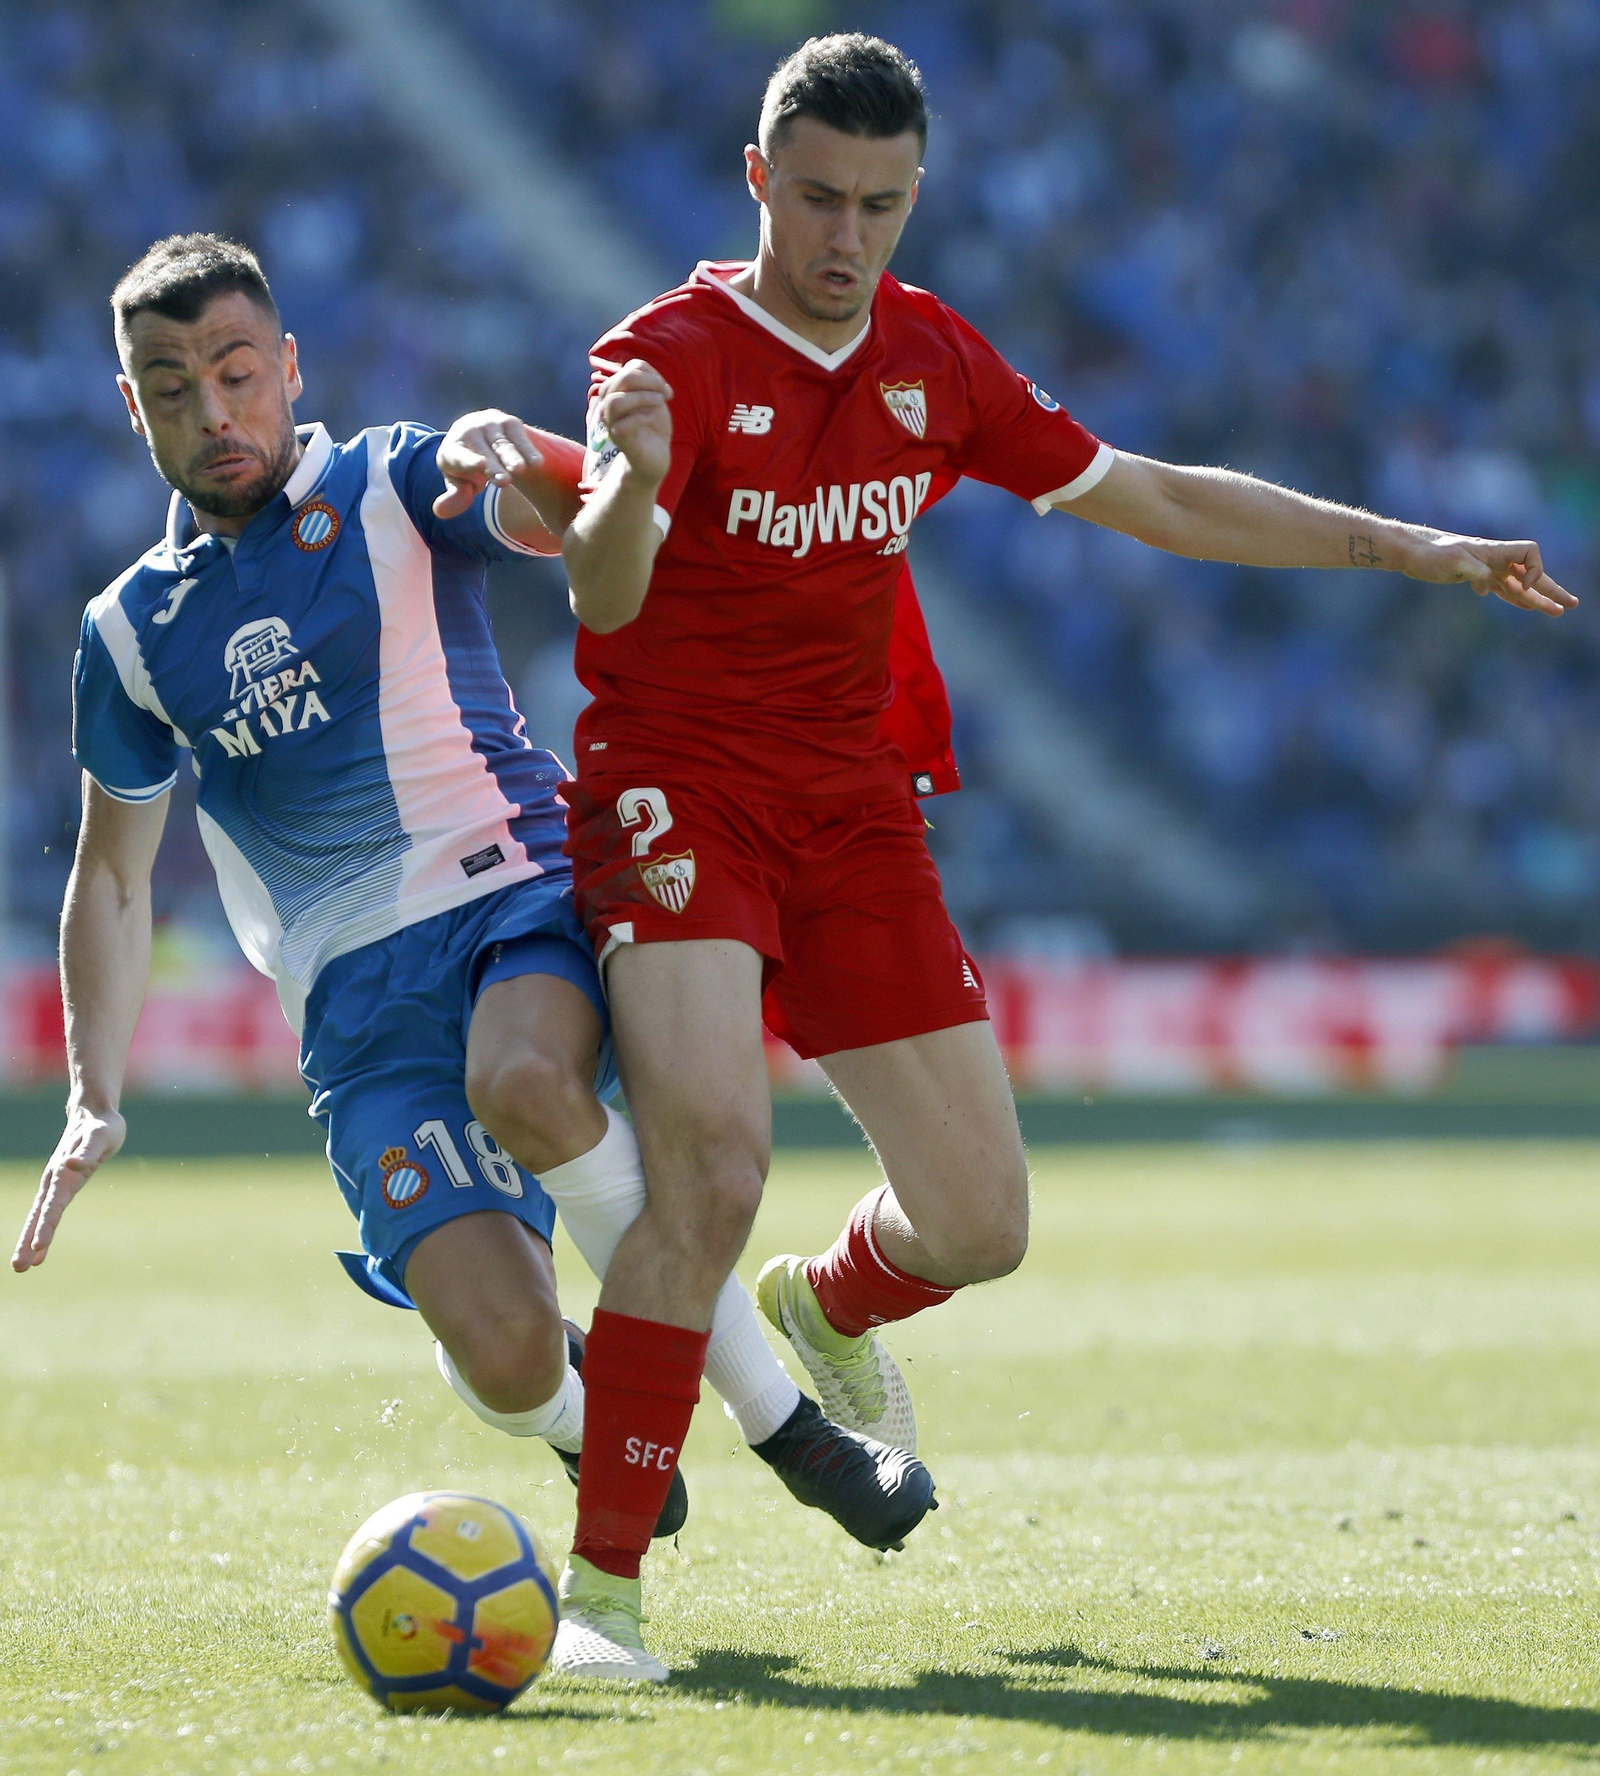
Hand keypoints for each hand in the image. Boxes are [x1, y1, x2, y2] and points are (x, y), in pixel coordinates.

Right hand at [11, 1103, 125, 1271]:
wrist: (94, 1113)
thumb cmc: (102, 1126)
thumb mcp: (101, 1136)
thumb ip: (87, 1152)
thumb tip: (70, 1165)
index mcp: (63, 1173)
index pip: (53, 1205)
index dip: (46, 1226)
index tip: (37, 1247)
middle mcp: (55, 1180)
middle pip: (39, 1215)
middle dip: (29, 1242)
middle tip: (19, 1268)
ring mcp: (55, 1183)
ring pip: (40, 1216)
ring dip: (30, 1240)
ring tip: (23, 1266)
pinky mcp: (61, 1185)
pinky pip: (48, 1211)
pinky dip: (42, 1230)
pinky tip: (39, 1250)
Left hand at [434, 411, 545, 518]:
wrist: (482, 433)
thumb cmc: (469, 466)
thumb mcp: (460, 483)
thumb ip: (455, 497)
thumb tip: (439, 511)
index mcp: (452, 449)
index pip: (459, 456)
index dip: (468, 462)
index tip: (480, 465)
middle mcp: (469, 431)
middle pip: (483, 453)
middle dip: (494, 467)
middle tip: (504, 482)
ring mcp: (490, 424)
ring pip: (502, 445)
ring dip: (512, 457)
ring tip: (521, 470)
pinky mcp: (509, 422)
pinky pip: (520, 437)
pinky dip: (528, 450)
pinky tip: (537, 463)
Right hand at [593, 359, 672, 488]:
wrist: (656, 457)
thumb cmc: (654, 426)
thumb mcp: (655, 398)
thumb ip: (649, 381)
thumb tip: (644, 372)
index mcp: (618, 391)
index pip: (630, 368)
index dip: (652, 374)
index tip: (666, 390)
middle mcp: (609, 404)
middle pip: (621, 379)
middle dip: (649, 382)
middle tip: (665, 394)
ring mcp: (611, 423)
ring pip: (615, 401)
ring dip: (642, 397)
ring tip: (659, 403)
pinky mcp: (618, 440)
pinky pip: (623, 424)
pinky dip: (643, 417)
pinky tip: (653, 419)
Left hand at [1395, 531, 1577, 615]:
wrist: (1412, 552)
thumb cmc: (1430, 552)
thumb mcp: (1451, 561)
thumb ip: (1473, 571)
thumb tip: (1486, 586)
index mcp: (1494, 551)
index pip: (1530, 553)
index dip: (1534, 570)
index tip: (1522, 586)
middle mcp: (1495, 560)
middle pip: (1532, 573)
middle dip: (1551, 589)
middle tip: (1571, 604)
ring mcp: (1487, 570)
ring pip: (1519, 586)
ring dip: (1537, 599)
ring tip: (1557, 612)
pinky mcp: (1476, 580)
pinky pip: (1503, 590)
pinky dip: (1516, 599)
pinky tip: (1528, 607)